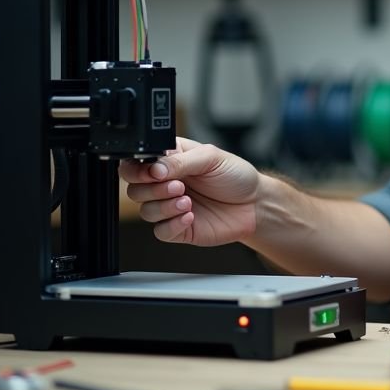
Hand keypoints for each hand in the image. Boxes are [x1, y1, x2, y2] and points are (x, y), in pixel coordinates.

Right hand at [118, 137, 259, 246]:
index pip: (136, 165)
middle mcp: (166, 184)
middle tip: (178, 186)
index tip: (154, 173)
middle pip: (135, 190)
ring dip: (164, 206)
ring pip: (146, 211)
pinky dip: (172, 224)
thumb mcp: (210, 157)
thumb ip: (179, 161)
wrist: (255, 203)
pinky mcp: (179, 228)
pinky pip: (161, 232)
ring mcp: (170, 207)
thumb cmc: (235, 175)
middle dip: (153, 189)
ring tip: (187, 201)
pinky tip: (190, 216)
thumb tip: (154, 169)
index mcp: (169, 161)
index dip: (138, 170)